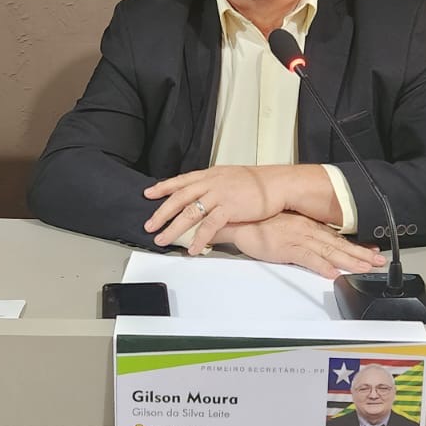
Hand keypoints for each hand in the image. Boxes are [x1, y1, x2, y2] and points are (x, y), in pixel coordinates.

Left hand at [145, 164, 336, 249]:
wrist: (278, 183)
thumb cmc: (258, 183)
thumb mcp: (230, 177)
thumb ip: (213, 185)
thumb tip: (203, 195)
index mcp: (210, 175)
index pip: (181, 181)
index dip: (163, 188)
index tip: (148, 194)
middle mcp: (211, 184)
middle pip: (179, 198)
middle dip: (162, 213)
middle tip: (149, 225)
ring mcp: (219, 195)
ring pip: (190, 213)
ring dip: (174, 229)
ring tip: (163, 240)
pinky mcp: (229, 208)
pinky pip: (209, 226)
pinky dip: (199, 239)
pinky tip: (192, 249)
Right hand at [214, 212, 385, 278]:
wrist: (239, 220)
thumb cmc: (258, 225)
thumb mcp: (285, 228)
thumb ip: (301, 237)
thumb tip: (314, 246)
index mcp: (307, 226)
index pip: (336, 237)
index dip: (356, 246)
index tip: (371, 251)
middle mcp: (307, 230)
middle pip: (338, 245)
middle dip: (360, 254)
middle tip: (378, 262)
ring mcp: (297, 238)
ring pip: (329, 251)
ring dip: (349, 260)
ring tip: (365, 268)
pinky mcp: (286, 247)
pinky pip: (307, 258)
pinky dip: (321, 265)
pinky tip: (332, 272)